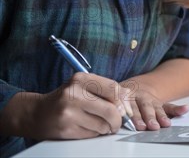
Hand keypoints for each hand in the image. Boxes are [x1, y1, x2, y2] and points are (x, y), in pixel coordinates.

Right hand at [0, 72, 133, 139]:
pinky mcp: (66, 129)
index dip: (124, 102)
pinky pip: (92, 134)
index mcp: (81, 79)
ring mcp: (68, 112)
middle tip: (117, 123)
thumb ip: (105, 90)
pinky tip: (86, 127)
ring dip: (106, 128)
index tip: (126, 109)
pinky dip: (95, 133)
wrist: (35, 113)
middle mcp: (73, 93)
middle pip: (111, 110)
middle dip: (118, 120)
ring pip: (103, 125)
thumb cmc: (65, 99)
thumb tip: (128, 102)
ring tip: (98, 124)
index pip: (113, 88)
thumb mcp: (83, 86)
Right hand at [119, 80, 188, 130]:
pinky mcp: (117, 99)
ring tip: (140, 126)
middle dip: (150, 117)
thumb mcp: (160, 104)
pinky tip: (118, 117)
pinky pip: (117, 106)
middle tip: (153, 127)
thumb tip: (188, 108)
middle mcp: (141, 98)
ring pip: (132, 108)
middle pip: (146, 108)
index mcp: (152, 100)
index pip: (159, 109)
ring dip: (135, 117)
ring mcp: (129, 98)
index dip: (162, 117)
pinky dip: (118, 112)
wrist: (133, 86)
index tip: (166, 124)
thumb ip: (173, 109)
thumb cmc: (147, 101)